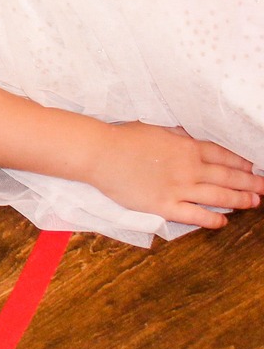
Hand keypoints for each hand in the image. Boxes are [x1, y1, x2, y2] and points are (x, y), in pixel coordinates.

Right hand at [84, 122, 263, 229]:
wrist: (99, 153)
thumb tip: (195, 135)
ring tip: (255, 202)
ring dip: (240, 199)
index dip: (241, 162)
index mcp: (186, 147)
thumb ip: (179, 133)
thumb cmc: (123, 137)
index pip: (223, 155)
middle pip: (227, 176)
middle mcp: (189, 168)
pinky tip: (224, 221)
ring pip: (218, 196)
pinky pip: (195, 215)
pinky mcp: (165, 205)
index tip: (254, 166)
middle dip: (250, 182)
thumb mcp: (156, 127)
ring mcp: (179, 188)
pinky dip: (212, 219)